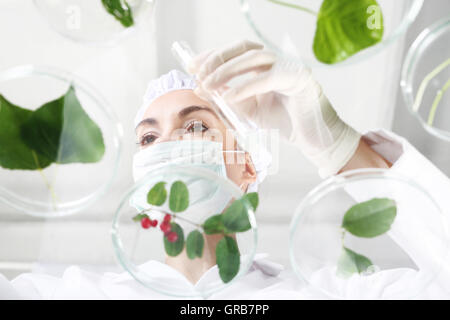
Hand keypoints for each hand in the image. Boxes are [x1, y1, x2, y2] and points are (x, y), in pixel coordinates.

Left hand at [188, 40, 361, 177]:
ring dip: (227, 70)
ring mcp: (290, 67)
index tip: (192, 66)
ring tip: (209, 85)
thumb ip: (230, 98)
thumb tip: (202, 89)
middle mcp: (277, 61)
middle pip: (243, 48)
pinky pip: (268, 78)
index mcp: (265, 66)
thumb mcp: (250, 110)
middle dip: (217, 59)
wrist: (314, 139)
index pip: (236, 52)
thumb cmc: (285, 122)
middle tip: (199, 74)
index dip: (213, 55)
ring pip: (254, 58)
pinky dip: (246, 87)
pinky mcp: (299, 78)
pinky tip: (228, 97)